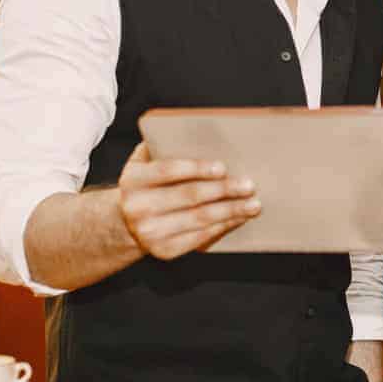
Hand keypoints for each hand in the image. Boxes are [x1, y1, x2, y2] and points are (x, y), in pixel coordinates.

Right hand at [117, 142, 260, 259]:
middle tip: (248, 185)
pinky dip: (223, 227)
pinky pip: (199, 238)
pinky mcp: (164, 250)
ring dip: (230, 211)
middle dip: (223, 190)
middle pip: (188, 196)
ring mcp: (150, 232)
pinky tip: (239, 218)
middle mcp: (137, 207)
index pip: (167, 170)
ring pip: (198, 219)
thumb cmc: (148, 184)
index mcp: (133, 180)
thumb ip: (162, 145)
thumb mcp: (145, 162)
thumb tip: (201, 131)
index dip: (196, 168)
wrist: (128, 223)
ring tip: (253, 204)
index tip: (223, 167)